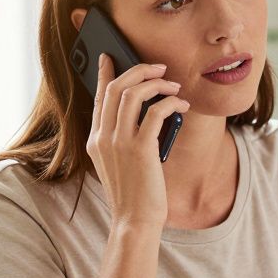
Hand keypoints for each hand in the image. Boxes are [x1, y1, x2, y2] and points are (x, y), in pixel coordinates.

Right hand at [85, 53, 188, 230]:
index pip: (98, 97)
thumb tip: (146, 110)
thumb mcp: (119, 163)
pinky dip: (171, 103)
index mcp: (95, 140)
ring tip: (173, 85)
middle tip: (159, 68)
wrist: (135, 220)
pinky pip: (156, 112)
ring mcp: (119, 142)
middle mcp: (102, 137)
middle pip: (116, 87)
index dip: (104, 74)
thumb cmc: (133, 193)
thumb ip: (123, 138)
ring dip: (156, 83)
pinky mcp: (140, 149)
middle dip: (139, 70)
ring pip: (133, 93)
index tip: (110, 57)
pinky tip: (182, 104)